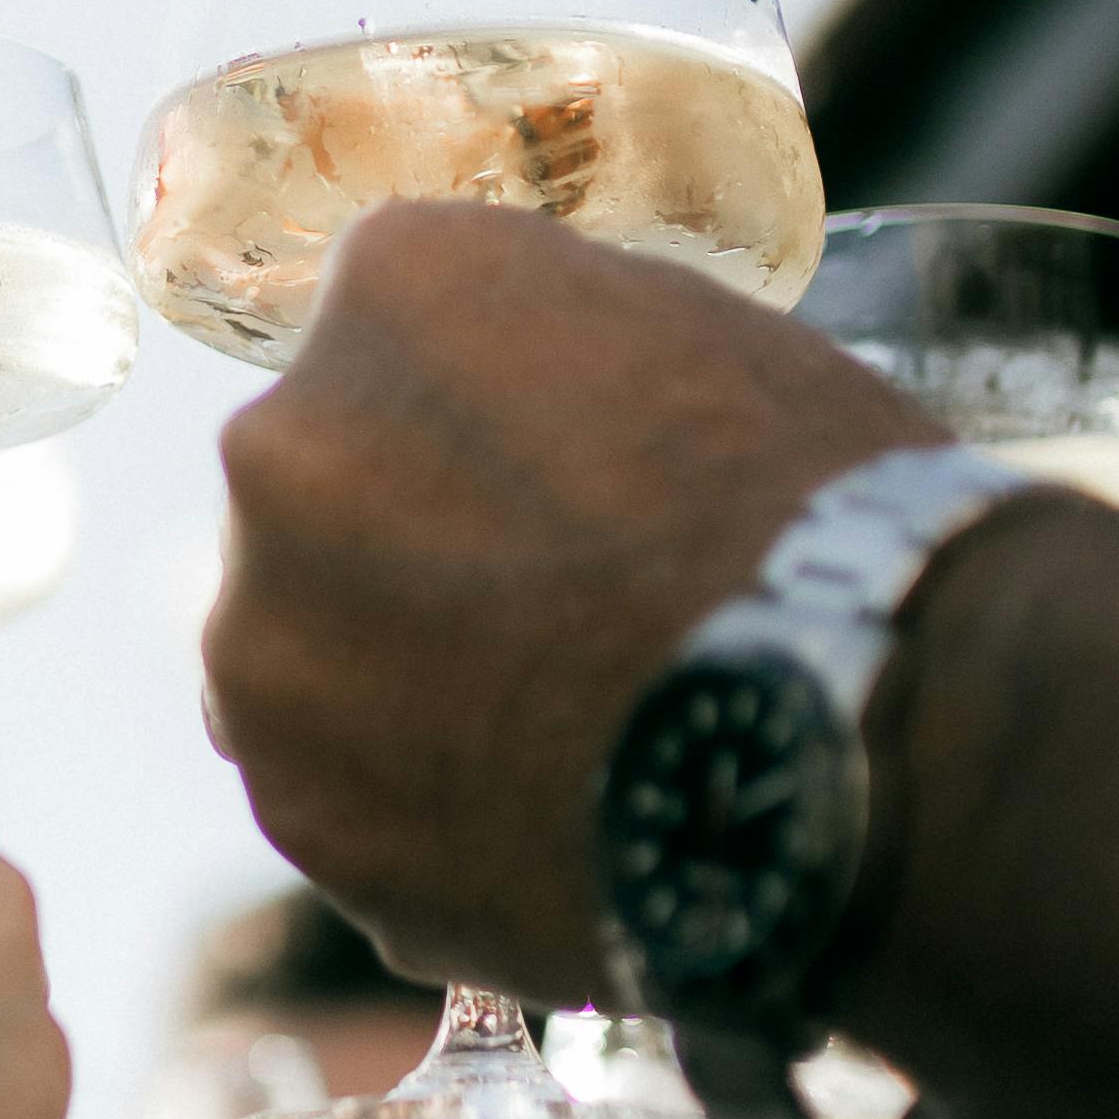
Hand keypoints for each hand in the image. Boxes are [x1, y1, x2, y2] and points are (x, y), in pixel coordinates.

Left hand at [204, 206, 928, 996]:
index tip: (558, 480)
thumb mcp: (705, 342)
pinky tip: (545, 834)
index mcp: (397, 285)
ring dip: (396, 692)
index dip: (487, 416)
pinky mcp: (303, 816)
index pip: (400, 328)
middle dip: (414, 549)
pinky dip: (423, 822)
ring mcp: (268, 646)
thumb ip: (562, 353)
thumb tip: (532, 405)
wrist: (850, 741)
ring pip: (307, 660)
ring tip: (555, 746)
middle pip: (324, 495)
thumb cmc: (823, 523)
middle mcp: (282, 449)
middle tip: (554, 619)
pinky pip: (348, 803)